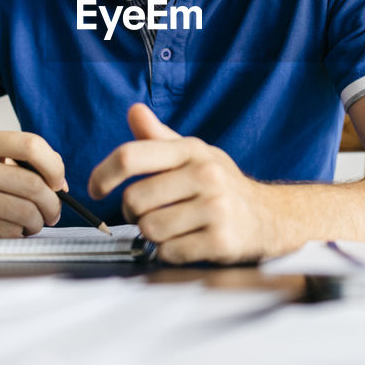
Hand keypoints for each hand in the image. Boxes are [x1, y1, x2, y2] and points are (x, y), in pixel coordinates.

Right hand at [0, 129, 67, 237]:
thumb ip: (22, 160)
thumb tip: (60, 185)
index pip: (31, 145)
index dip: (54, 166)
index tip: (57, 182)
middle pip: (32, 185)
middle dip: (52, 203)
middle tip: (54, 211)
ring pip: (23, 212)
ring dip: (38, 221)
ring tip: (35, 221)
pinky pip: (6, 231)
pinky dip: (19, 233)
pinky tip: (15, 229)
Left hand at [88, 104, 278, 263]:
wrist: (269, 217)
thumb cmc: (220, 185)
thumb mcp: (193, 154)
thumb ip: (159, 137)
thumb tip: (134, 111)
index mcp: (192, 150)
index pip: (131, 156)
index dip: (103, 174)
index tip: (95, 188)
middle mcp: (206, 175)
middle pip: (134, 200)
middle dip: (134, 212)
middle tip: (150, 212)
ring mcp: (216, 208)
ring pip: (149, 229)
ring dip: (153, 234)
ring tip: (173, 227)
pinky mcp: (221, 241)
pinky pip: (169, 252)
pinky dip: (170, 252)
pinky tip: (187, 242)